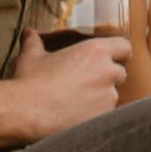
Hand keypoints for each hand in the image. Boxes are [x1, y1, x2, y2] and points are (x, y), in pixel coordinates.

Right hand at [14, 32, 128, 138]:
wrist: (26, 112)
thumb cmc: (29, 82)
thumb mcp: (31, 57)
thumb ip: (34, 42)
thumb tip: (28, 32)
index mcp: (95, 51)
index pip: (125, 47)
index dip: (119, 54)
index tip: (110, 60)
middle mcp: (107, 72)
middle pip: (120, 73)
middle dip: (107, 78)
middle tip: (86, 85)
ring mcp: (108, 97)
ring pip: (112, 96)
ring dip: (101, 99)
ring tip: (77, 103)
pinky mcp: (103, 118)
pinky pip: (105, 116)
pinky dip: (95, 116)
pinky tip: (76, 117)